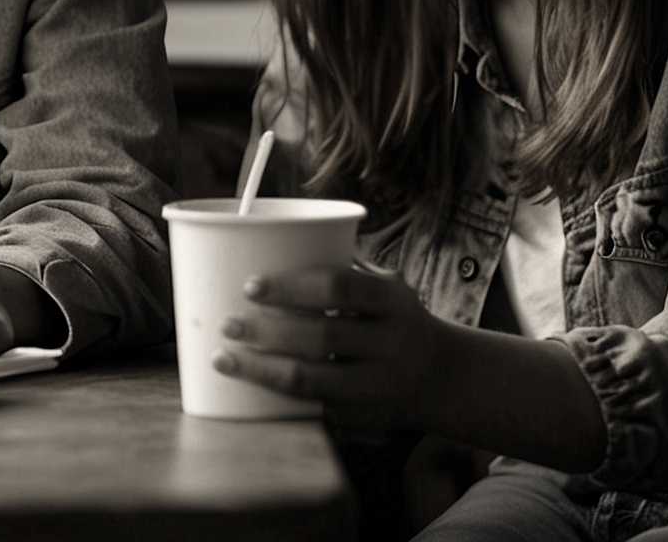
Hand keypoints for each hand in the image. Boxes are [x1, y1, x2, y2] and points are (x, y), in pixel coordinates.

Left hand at [212, 263, 447, 431]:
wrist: (443, 376)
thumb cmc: (393, 320)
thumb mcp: (384, 289)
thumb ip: (340, 272)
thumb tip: (264, 248)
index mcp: (393, 301)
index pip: (338, 287)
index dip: (291, 287)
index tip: (250, 287)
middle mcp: (392, 344)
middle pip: (320, 336)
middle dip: (266, 331)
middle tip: (228, 324)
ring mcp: (380, 386)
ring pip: (312, 381)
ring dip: (261, 370)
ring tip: (224, 358)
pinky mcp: (366, 419)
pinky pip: (315, 411)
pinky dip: (279, 401)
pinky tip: (250, 391)